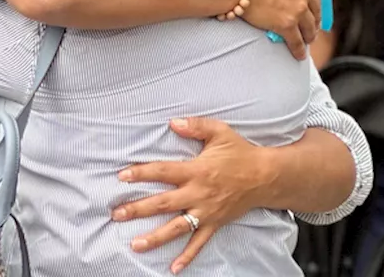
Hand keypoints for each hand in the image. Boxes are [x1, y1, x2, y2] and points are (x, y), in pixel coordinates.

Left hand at [112, 118, 271, 273]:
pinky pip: (199, 242)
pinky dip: (187, 256)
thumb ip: (195, 125)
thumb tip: (173, 122)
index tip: (121, 176)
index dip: (141, 173)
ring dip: (155, 237)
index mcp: (196, 170)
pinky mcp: (215, 223)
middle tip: (116, 214)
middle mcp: (198, 193)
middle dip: (138, 209)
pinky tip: (173, 268)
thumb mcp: (219, 132)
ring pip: (177, 227)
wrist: (266, 177)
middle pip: (163, 203)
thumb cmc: (241, 153)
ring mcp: (206, 212)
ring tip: (135, 245)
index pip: (163, 172)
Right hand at [241, 0, 326, 53]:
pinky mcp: (287, 25)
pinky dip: (300, 50)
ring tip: (308, 39)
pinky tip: (300, 55)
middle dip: (315, 17)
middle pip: (317, 8)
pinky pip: (297, 41)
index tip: (315, 0)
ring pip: (310, 26)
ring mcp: (298, 9)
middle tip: (312, 24)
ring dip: (310, 34)